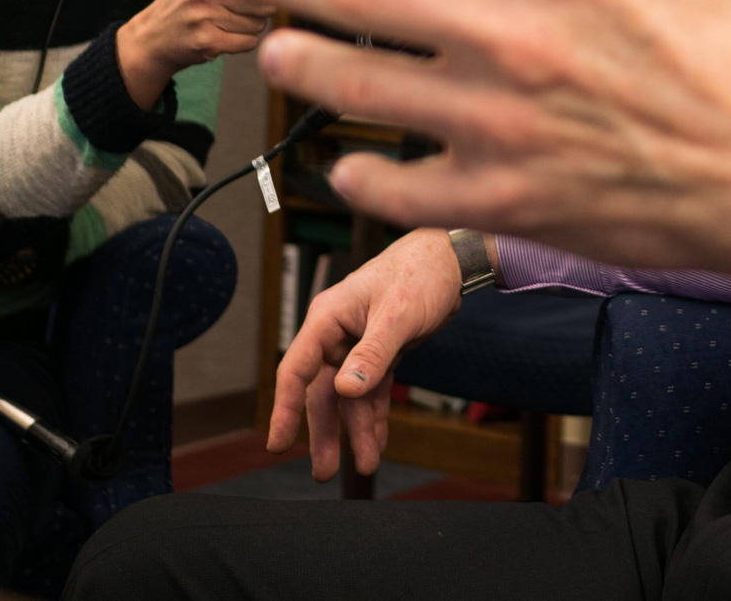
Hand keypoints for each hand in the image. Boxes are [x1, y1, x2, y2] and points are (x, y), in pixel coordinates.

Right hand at [118, 0, 275, 108]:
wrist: (149, 38)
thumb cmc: (186, 6)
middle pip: (264, 4)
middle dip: (258, 13)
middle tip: (238, 15)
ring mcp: (205, 16)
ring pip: (258, 25)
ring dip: (249, 30)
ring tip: (226, 26)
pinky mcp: (206, 41)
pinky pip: (248, 43)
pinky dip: (242, 44)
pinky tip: (224, 40)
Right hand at [267, 228, 463, 480]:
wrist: (452, 259)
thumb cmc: (421, 273)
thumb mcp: (398, 315)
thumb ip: (372, 354)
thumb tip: (344, 391)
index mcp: (328, 319)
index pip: (296, 369)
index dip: (284, 408)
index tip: (277, 443)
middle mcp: (337, 333)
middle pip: (321, 391)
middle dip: (325, 432)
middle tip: (323, 471)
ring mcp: (358, 343)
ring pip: (349, 396)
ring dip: (356, 429)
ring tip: (366, 463)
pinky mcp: (381, 350)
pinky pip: (372, 389)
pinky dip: (374, 414)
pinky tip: (378, 440)